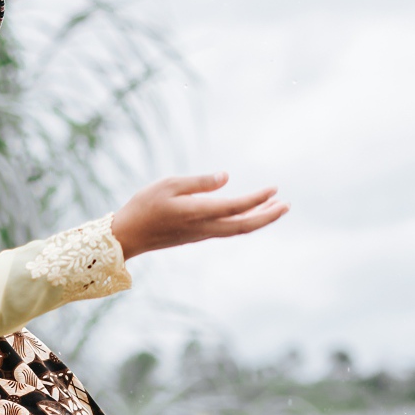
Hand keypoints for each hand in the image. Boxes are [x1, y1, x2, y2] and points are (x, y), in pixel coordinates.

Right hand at [110, 172, 288, 258]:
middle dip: (268, 216)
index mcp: (198, 213)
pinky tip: (249, 213)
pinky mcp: (197, 235)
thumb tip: (226, 177)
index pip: (236, 207)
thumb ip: (199, 182)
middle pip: (244, 226)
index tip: (274, 188)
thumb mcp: (168, 185)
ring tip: (275, 207)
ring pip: (238, 229)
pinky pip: (228, 230)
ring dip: (258, 219)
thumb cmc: (143, 206)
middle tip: (287, 205)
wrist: (127, 236)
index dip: (257, 199)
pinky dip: (243, 221)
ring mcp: (201, 234)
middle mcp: (204, 228)